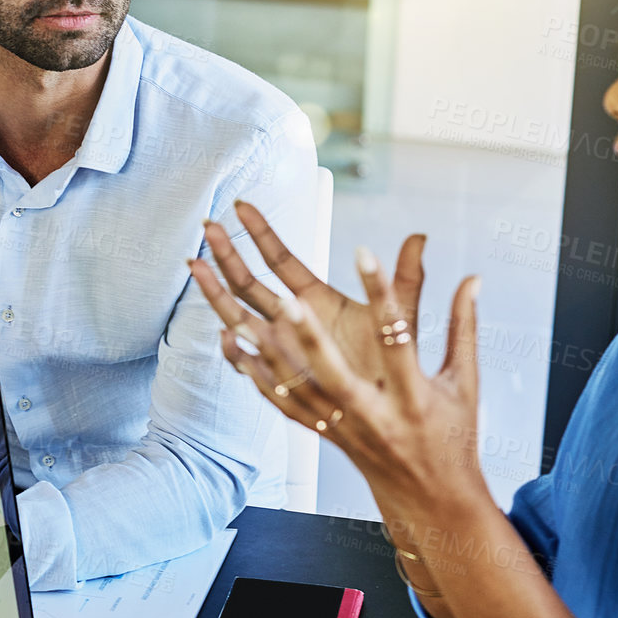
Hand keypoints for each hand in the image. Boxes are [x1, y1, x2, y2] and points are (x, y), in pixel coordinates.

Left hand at [190, 204, 485, 521]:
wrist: (433, 501)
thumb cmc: (452, 438)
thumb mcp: (467, 385)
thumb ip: (463, 327)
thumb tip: (474, 278)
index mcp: (414, 398)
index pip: (398, 339)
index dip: (382, 294)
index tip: (365, 253)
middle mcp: (374, 416)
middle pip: (336, 374)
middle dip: (312, 340)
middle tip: (288, 299)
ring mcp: (345, 429)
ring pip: (298, 391)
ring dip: (268, 354)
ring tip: (239, 315)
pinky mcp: (325, 436)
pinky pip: (283, 405)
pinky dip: (257, 376)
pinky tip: (235, 345)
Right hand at [199, 200, 426, 391]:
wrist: (394, 411)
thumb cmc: (395, 363)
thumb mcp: (400, 314)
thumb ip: (405, 277)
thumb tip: (421, 236)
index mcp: (316, 299)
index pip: (280, 259)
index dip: (260, 232)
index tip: (241, 206)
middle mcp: (292, 320)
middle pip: (249, 283)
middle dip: (227, 253)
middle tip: (207, 225)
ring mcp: (282, 349)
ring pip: (240, 316)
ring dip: (216, 291)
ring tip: (196, 264)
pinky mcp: (283, 379)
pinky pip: (251, 364)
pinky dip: (237, 352)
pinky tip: (226, 335)